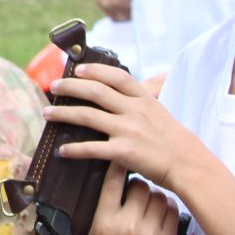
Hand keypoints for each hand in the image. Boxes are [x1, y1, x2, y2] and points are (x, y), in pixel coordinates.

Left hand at [47, 62, 210, 191]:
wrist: (188, 165)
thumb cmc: (174, 140)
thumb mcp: (160, 111)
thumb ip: (141, 100)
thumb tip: (128, 88)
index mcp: (143, 99)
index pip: (116, 76)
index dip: (95, 70)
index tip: (78, 68)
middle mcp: (134, 110)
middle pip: (95, 91)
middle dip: (70, 87)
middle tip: (53, 87)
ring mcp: (128, 130)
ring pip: (87, 116)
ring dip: (63, 114)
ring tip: (47, 114)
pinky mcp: (124, 152)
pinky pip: (91, 148)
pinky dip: (74, 149)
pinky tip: (62, 151)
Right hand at [68, 163, 177, 234]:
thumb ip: (72, 227)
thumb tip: (57, 205)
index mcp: (104, 223)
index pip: (112, 182)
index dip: (115, 164)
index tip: (115, 154)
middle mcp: (128, 224)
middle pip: (138, 185)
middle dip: (135, 184)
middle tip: (131, 189)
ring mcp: (151, 232)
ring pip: (157, 195)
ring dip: (151, 195)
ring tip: (144, 201)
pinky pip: (171, 209)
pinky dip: (165, 206)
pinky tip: (157, 212)